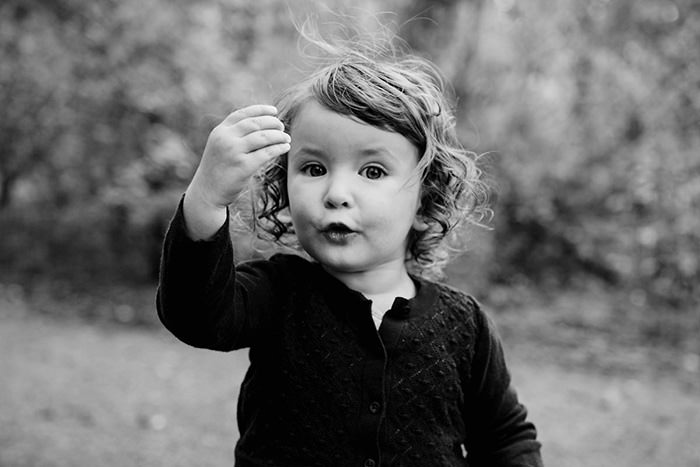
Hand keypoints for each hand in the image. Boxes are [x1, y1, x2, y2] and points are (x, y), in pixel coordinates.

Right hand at [184, 105, 290, 238]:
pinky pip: (266, 153)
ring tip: (287, 138)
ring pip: (263, 137)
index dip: (260, 110)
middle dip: (272, 123)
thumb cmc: (217, 170)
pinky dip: (278, 148)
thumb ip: (233, 135)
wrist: (206, 193)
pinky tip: (285, 147)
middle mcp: (226, 139)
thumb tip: (261, 125)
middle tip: (282, 126)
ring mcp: (234, 152)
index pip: (242, 114)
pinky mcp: (243, 166)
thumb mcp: (219, 146)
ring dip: (278, 135)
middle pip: (255, 124)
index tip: (274, 111)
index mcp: (220, 131)